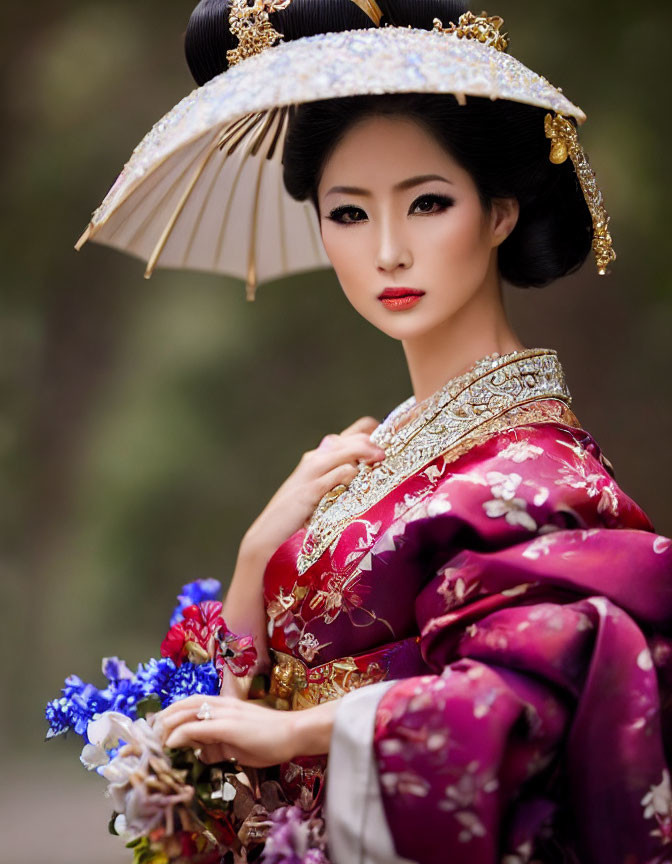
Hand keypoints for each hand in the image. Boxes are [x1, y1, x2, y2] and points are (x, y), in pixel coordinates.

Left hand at [154, 694, 295, 767]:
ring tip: (152, 740)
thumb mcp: (236, 744)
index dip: (169, 715)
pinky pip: (199, 727)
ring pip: (187, 712)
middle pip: (182, 705)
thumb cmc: (269, 739)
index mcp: (223, 706)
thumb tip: (200, 754)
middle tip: (145, 737)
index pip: (189, 704)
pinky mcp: (229, 725)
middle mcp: (221, 704)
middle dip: (161, 719)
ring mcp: (225, 713)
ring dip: (166, 725)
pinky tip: (170, 744)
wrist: (294, 733)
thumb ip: (217, 746)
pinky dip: (181, 734)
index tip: (153, 730)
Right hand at [243, 416, 384, 560]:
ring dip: (365, 452)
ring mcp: (311, 473)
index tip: (390, 445)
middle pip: (353, 438)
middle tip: (387, 455)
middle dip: (374, 443)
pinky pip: (333, 475)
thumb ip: (343, 480)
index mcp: (322, 456)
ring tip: (381, 458)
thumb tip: (370, 476)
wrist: (268, 536)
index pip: (356, 431)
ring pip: (344, 451)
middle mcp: (317, 458)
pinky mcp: (308, 492)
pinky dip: (347, 473)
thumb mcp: (324, 494)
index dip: (374, 433)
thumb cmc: (298, 517)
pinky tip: (356, 477)